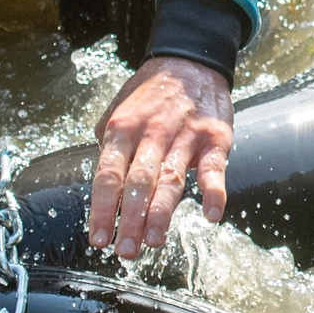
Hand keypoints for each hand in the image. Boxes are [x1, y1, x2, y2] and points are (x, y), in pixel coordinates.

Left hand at [87, 56, 232, 259]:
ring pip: (172, 179)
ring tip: (154, 241)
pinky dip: (215, 192)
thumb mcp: (118, 109)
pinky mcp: (215, 138)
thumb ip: (108, 144)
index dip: (103, 209)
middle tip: (126, 251)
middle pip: (138, 182)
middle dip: (131, 219)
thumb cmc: (150, 94)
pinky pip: (215, 168)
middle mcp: (152, 132)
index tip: (99, 238)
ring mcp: (185, 135)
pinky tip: (210, 216)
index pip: (108, 174)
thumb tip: (101, 183)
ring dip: (163, 213)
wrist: (190, 61)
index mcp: (122, 128)